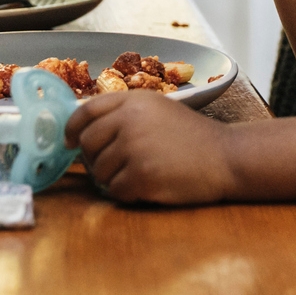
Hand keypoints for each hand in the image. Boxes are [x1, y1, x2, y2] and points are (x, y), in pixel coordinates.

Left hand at [65, 90, 237, 204]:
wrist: (226, 156)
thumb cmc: (192, 137)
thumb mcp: (158, 111)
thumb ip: (124, 115)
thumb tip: (83, 133)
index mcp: (134, 100)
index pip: (85, 112)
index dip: (72, 128)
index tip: (69, 141)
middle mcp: (130, 120)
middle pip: (87, 144)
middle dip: (95, 159)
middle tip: (117, 165)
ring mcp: (135, 147)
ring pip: (99, 172)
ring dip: (115, 179)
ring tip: (142, 173)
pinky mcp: (141, 175)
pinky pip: (115, 191)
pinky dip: (128, 193)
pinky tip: (149, 186)